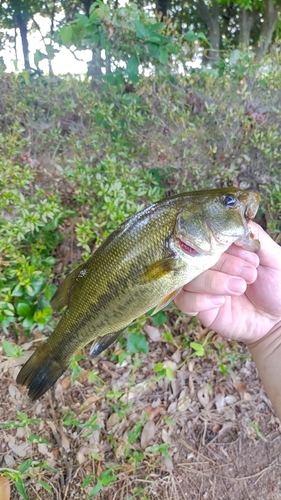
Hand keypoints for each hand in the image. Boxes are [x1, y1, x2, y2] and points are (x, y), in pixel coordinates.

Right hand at [174, 222, 280, 344]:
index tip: (249, 256)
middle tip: (249, 273)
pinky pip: (184, 301)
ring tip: (240, 287)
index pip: (208, 237)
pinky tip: (222, 301)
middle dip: (224, 264)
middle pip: (195, 257)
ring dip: (214, 282)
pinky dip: (201, 299)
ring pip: (188, 278)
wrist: (276, 320)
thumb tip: (238, 219)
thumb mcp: (273, 257)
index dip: (225, 245)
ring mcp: (200, 286)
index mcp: (222, 249)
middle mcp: (207, 265)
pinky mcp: (197, 308)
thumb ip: (255, 236)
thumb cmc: (275, 286)